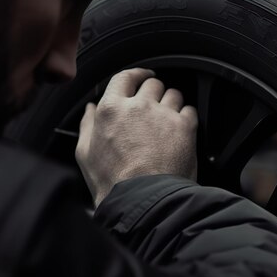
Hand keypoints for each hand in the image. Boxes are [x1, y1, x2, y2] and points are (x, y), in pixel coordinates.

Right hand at [75, 68, 197, 207]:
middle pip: (151, 84)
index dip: (136, 75)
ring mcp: (163, 114)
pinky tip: (179, 131)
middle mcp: (138, 106)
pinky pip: (190, 110)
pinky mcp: (184, 126)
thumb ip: (88, 125)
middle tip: (153, 108)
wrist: (143, 201)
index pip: (125, 77)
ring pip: (173, 93)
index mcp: (111, 109)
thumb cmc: (113, 183)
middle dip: (154, 93)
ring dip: (171, 103)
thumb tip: (91, 109)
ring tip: (167, 121)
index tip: (142, 77)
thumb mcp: (86, 154)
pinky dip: (186, 118)